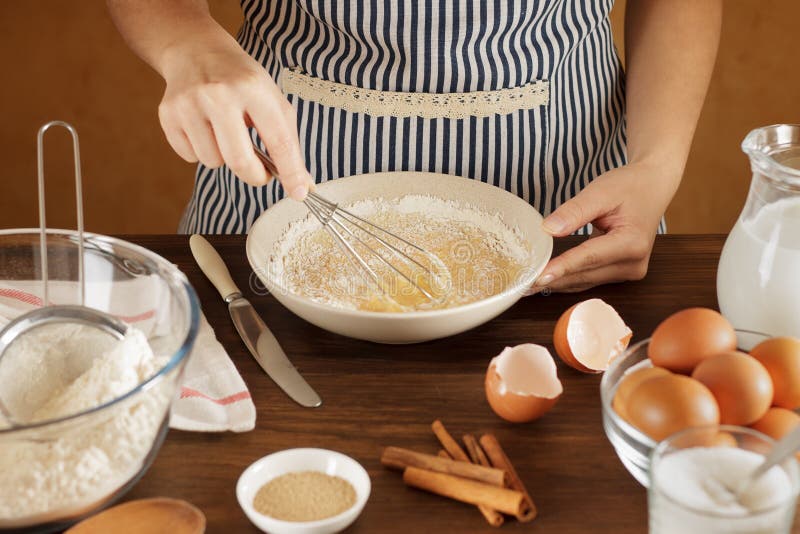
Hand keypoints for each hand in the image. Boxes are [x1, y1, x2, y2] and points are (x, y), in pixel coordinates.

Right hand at [156, 25, 310, 198]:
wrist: (196, 51)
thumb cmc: (241, 80)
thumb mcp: (271, 99)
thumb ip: (288, 141)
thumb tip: (301, 184)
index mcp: (253, 89)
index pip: (278, 140)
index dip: (291, 171)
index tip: (299, 192)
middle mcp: (219, 94)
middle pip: (239, 161)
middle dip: (254, 176)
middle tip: (260, 173)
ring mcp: (189, 104)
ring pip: (213, 162)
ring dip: (224, 158)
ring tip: (225, 133)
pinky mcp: (168, 114)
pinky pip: (190, 156)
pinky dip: (201, 150)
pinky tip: (204, 128)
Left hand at [531, 163, 675, 292]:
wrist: (652, 187)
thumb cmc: (629, 186)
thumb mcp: (600, 191)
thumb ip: (574, 211)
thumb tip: (548, 229)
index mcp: (632, 243)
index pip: (589, 257)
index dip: (562, 267)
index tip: (538, 276)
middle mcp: (634, 263)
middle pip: (585, 274)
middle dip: (554, 279)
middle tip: (522, 283)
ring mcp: (629, 271)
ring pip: (586, 281)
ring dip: (558, 283)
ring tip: (528, 285)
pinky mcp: (621, 272)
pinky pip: (590, 279)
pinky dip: (568, 278)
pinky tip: (547, 279)